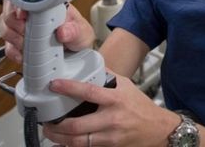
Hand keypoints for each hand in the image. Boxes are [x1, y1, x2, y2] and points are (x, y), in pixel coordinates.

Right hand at [0, 0, 95, 63]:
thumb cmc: (78, 33)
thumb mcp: (81, 31)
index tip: (23, 15)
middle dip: (15, 24)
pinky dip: (13, 51)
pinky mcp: (20, 42)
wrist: (77, 49)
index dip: (20, 6)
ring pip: (5, 28)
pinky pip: (7, 46)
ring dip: (13, 37)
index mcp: (46, 5)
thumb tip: (63, 32)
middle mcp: (32, 14)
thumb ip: (73, 31)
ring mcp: (24, 28)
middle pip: (9, 12)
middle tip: (26, 33)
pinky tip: (22, 55)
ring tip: (26, 45)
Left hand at [42, 74, 180, 146]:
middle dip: (56, 126)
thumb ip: (107, 77)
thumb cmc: (141, 107)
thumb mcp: (126, 86)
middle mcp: (112, 119)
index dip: (69, 88)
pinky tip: (62, 143)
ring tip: (50, 132)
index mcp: (115, 99)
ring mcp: (110, 136)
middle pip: (76, 126)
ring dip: (59, 138)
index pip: (88, 92)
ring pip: (78, 142)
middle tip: (46, 121)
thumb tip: (91, 65)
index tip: (54, 85)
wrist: (158, 129)